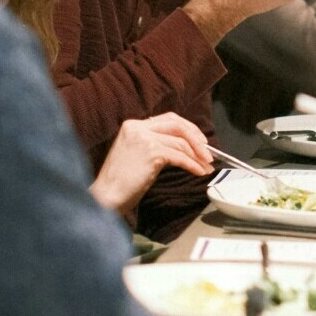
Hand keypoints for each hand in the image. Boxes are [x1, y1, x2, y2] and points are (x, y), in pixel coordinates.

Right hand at [91, 113, 213, 215]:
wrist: (107, 197)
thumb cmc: (122, 181)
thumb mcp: (138, 154)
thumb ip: (156, 143)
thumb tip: (186, 144)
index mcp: (133, 125)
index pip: (169, 119)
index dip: (189, 128)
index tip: (201, 141)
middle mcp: (138, 127)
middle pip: (178, 126)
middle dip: (197, 139)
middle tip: (209, 154)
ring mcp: (144, 138)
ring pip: (181, 143)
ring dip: (198, 156)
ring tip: (206, 167)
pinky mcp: (151, 152)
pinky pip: (180, 157)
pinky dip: (192, 165)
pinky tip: (199, 172)